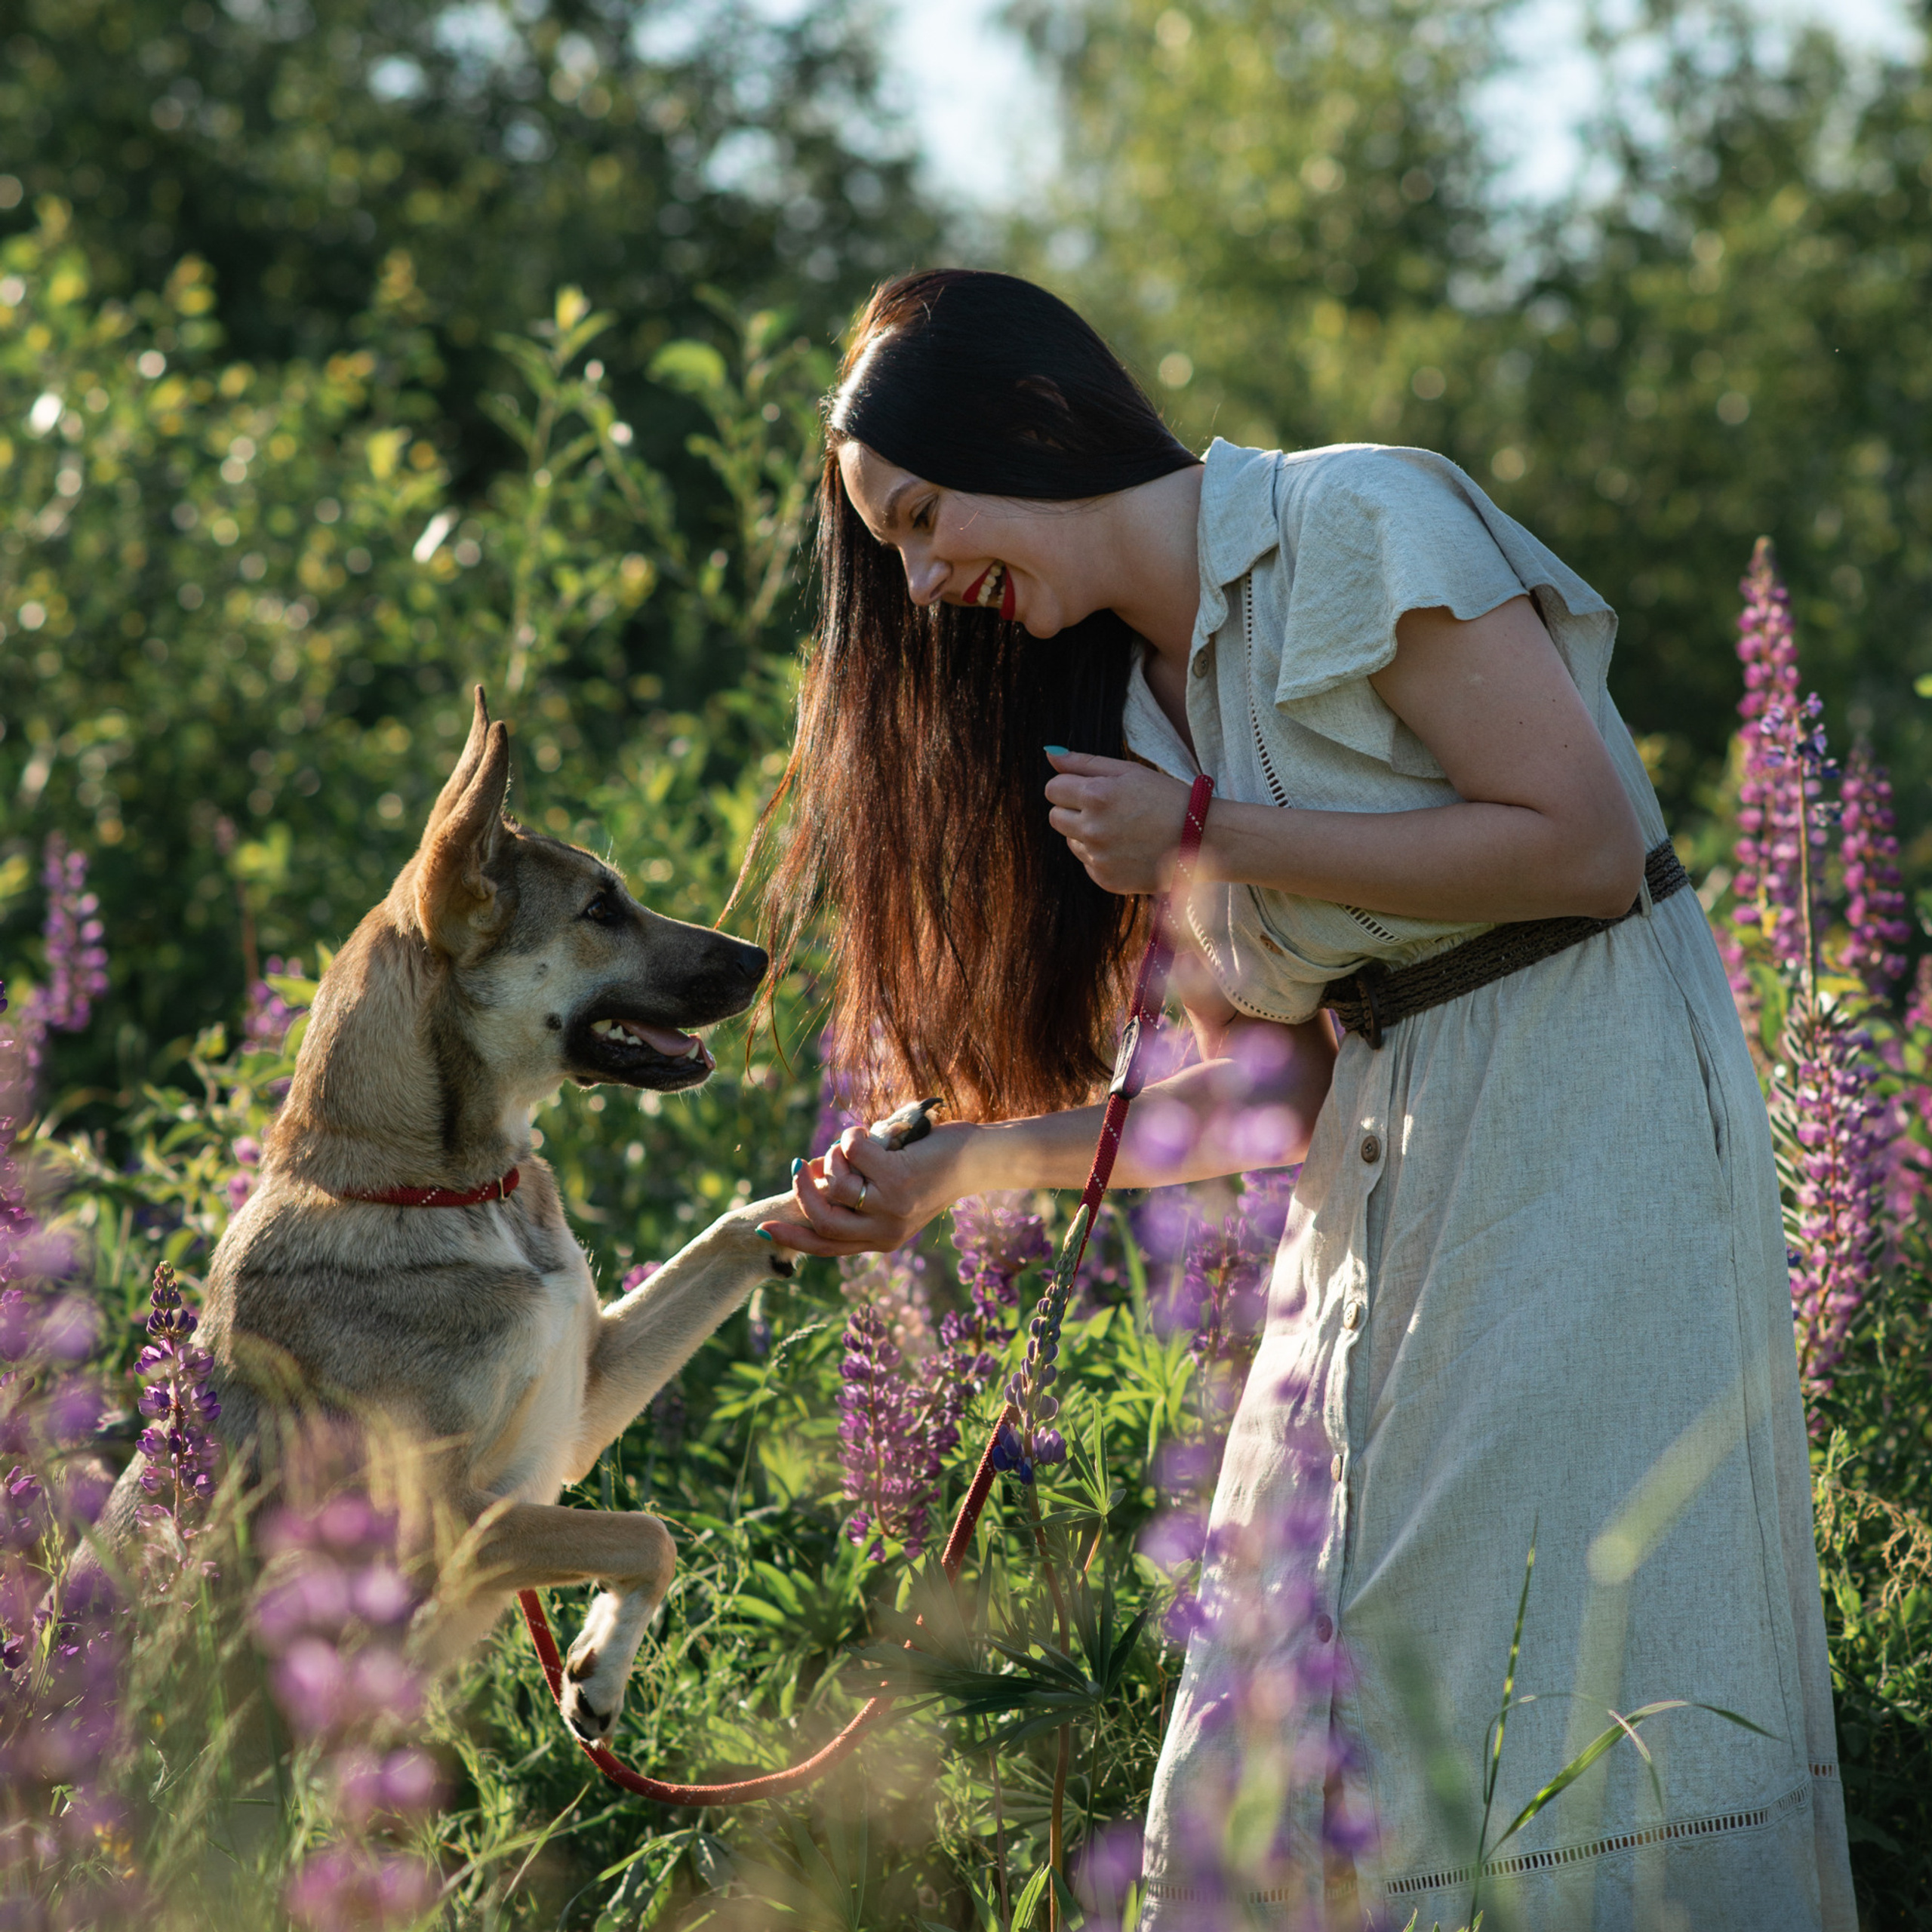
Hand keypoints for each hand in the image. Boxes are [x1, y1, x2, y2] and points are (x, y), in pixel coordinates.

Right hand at [756, 1121, 976, 1257]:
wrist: (979, 1160)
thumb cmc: (935, 1169)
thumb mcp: (896, 1194)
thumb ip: (862, 1198)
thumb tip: (815, 1178)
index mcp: (882, 1241)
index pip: (826, 1248)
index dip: (792, 1238)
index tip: (764, 1228)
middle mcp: (885, 1232)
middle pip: (821, 1221)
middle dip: (803, 1191)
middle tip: (800, 1165)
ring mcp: (890, 1208)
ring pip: (834, 1185)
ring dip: (834, 1156)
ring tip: (854, 1143)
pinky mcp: (896, 1179)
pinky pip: (851, 1154)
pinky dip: (852, 1137)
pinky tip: (870, 1132)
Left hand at [1044, 751, 1194, 896]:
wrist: (1201, 840)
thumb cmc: (1166, 798)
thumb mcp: (1129, 772)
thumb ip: (1084, 763)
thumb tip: (1049, 754)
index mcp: (1097, 796)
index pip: (1053, 789)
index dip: (1069, 786)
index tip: (1088, 788)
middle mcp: (1092, 829)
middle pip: (1055, 817)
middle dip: (1073, 810)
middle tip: (1106, 809)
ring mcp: (1098, 858)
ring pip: (1071, 840)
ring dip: (1087, 833)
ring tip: (1122, 829)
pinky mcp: (1105, 880)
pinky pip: (1088, 863)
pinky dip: (1101, 855)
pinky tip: (1128, 848)